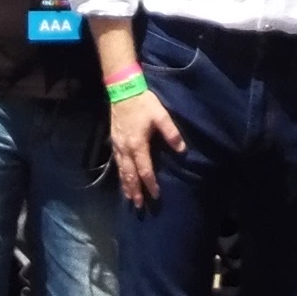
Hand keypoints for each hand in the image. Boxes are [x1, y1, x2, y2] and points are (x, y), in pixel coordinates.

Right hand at [109, 86, 184, 207]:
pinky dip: (120, 174)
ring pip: (121, 170)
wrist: (122, 89)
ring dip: (126, 185)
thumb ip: (171, 133)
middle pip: (130, 175)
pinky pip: (117, 163)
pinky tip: (122, 178)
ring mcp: (118, 145)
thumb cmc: (143, 103)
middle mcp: (126, 149)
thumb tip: (182, 150)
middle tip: (139, 206)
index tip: (156, 195)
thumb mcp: (161, 115)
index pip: (145, 170)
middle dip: (135, 191)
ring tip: (129, 198)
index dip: (151, 184)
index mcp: (138, 145)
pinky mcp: (114, 141)